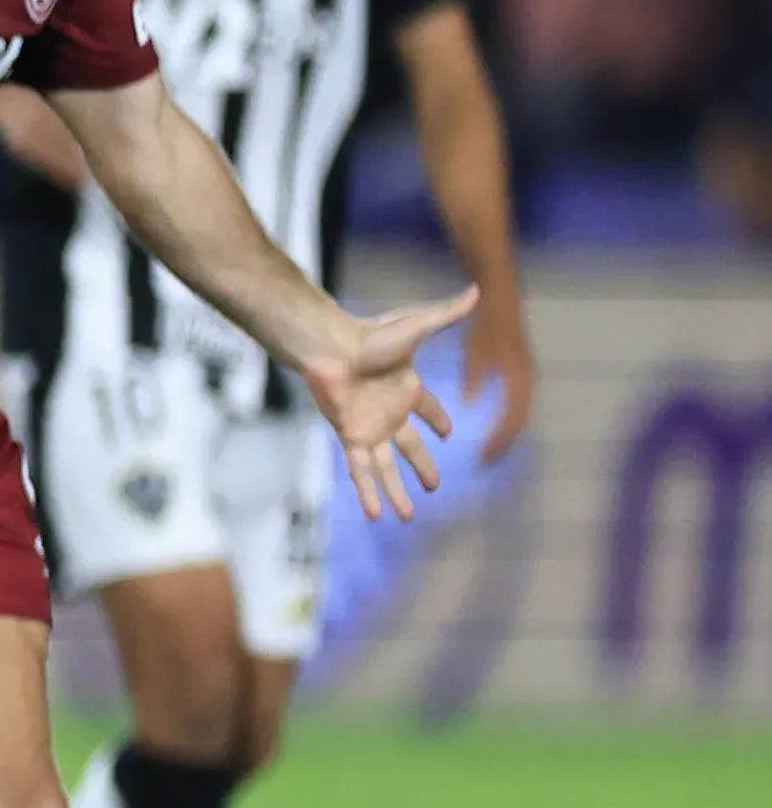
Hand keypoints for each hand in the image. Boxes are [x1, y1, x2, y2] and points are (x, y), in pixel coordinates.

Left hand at [304, 282, 479, 521]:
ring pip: (386, 468)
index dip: (439, 419)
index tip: (450, 432)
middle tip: (435, 486)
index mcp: (407, 389)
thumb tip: (476, 290)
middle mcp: (389, 413)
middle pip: (410, 448)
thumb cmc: (370, 336)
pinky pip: (362, 470)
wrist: (332, 348)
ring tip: (407, 517)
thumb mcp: (417, 326)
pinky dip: (368, 492)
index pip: (428, 409)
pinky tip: (375, 514)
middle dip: (422, 467)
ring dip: (396, 492)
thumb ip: (447, 313)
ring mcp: (370, 427)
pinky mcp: (353, 436)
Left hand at [464, 292, 537, 461]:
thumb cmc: (486, 322)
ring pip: (517, 412)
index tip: (485, 455)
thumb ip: (475, 374)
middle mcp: (525, 378)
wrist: (497, 297)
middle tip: (487, 462)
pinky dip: (503, 419)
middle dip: (504, 441)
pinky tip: (489, 428)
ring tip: (489, 453)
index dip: (500, 437)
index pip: (513, 415)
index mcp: (519, 375)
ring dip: (504, 432)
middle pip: (519, 418)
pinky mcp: (515, 372)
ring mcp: (522, 375)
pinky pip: (511, 403)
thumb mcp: (476, 348)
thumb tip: (471, 403)